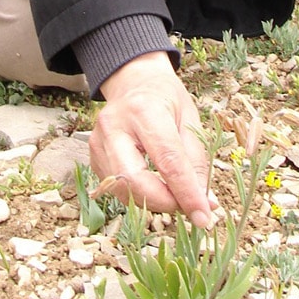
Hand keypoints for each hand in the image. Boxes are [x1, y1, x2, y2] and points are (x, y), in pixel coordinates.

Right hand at [89, 52, 221, 227]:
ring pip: (122, 190)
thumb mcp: (190, 120)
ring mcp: (97, 143)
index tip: (204, 215)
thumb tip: (206, 203)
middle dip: (163, 203)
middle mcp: (114, 127)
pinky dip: (140, 197)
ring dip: (153, 203)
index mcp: (144, 111)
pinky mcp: (93, 158)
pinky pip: (116, 188)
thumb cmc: (167, 98)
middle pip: (134, 181)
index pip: (167, 161)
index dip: (186, 193)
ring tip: (176, 198)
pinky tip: (157, 189)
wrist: (134, 82)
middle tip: (188, 208)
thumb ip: (196, 162)